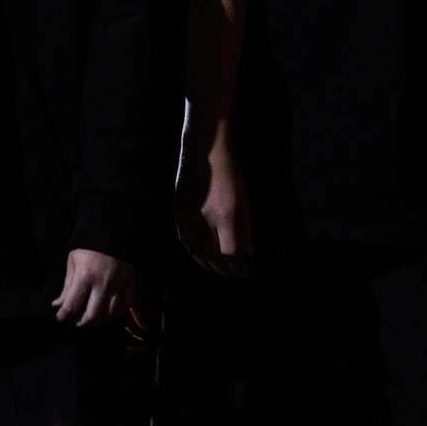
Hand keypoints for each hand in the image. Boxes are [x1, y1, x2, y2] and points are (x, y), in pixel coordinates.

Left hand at [54, 249, 132, 326]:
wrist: (110, 232)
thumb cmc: (87, 247)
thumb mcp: (72, 262)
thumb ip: (67, 286)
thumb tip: (58, 305)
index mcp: (85, 276)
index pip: (72, 306)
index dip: (63, 315)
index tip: (60, 317)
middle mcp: (103, 284)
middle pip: (92, 316)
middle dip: (81, 322)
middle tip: (75, 320)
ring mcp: (119, 285)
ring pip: (110, 315)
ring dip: (99, 320)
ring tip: (91, 316)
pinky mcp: (130, 284)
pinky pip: (125, 307)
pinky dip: (115, 314)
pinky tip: (107, 311)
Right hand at [176, 136, 250, 276]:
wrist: (204, 151)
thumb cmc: (229, 175)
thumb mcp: (244, 201)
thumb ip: (246, 229)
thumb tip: (248, 253)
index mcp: (226, 216)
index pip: (231, 253)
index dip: (238, 268)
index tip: (244, 272)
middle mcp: (205, 219)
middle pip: (213, 256)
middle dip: (224, 270)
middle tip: (233, 274)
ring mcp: (189, 216)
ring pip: (197, 251)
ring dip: (208, 265)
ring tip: (218, 269)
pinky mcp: (178, 211)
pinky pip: (185, 239)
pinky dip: (193, 252)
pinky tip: (201, 257)